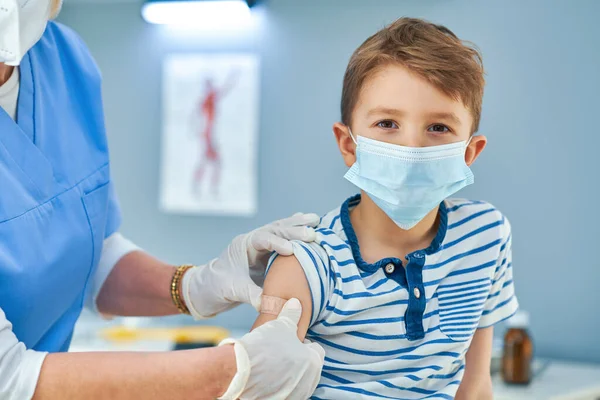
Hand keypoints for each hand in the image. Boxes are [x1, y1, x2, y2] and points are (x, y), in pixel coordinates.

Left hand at [182, 213, 319, 317]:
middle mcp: (253, 240)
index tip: (292, 250)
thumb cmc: (218, 286)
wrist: (209, 287)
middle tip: (312, 233)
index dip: (277, 243)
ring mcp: (261, 244)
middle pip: (275, 230)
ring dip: (298, 225)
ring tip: (316, 219)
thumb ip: (251, 295)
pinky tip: (309, 222)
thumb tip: (270, 304)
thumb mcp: (233, 291)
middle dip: (294, 231)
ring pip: (280, 229)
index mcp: (243, 246)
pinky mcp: (268, 251)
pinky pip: (283, 237)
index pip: (262, 239)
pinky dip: (296, 230)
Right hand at [219, 299, 324, 399]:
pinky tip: (266, 377)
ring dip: (288, 372)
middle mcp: (310, 381)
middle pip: (307, 366)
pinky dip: (279, 385)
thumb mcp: (280, 325)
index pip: (315, 349)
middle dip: (296, 359)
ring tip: (270, 364)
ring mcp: (298, 394)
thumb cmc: (263, 347)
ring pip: (297, 379)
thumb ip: (292, 314)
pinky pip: (286, 390)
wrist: (239, 372)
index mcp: (314, 361)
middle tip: (278, 352)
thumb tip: (295, 303)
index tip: (288, 340)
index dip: (302, 342)